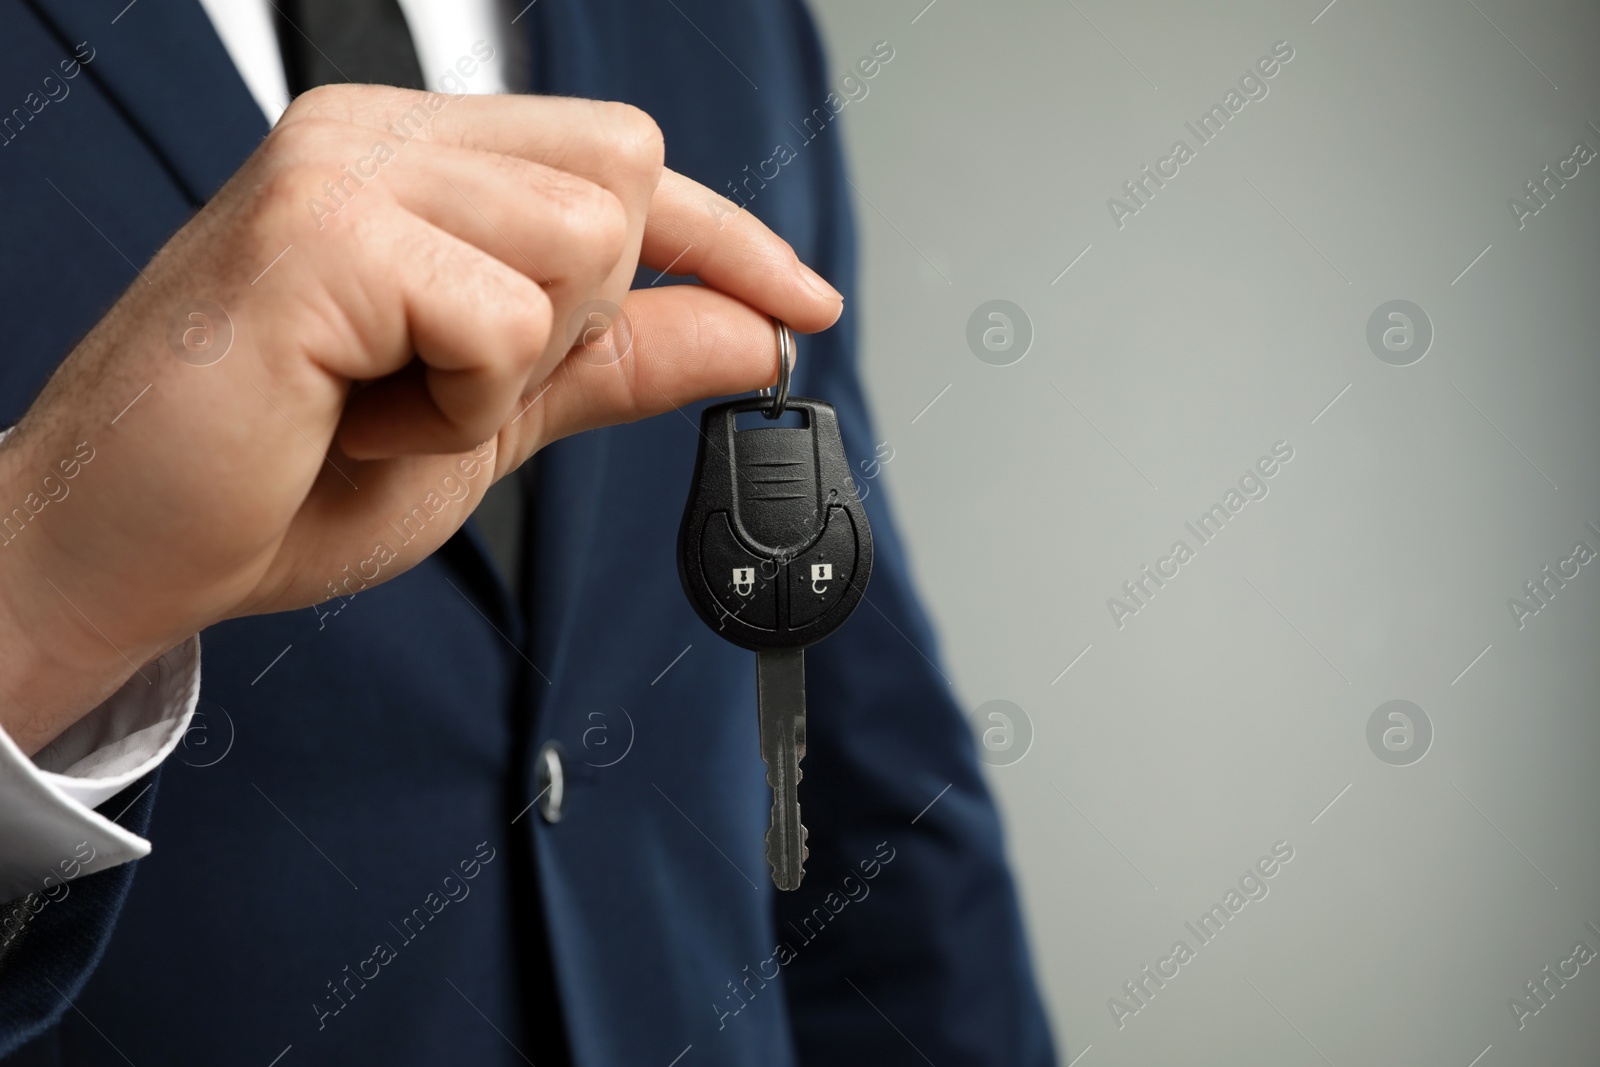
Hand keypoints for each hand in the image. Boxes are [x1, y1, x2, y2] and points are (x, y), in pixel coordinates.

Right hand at [0, 86, 841, 753]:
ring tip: (392, 399)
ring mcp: (343, 171)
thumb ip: (620, 360)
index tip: (804, 301)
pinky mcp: (320, 235)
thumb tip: (751, 329)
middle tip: (454, 376)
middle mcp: (378, 138)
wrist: (130, 548)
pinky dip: (458, 404)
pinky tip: (360, 416)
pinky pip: (502, 316)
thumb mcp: (492, 419)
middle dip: (582, 313)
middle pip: (623, 176)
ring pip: (585, 239)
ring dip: (513, 365)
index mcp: (413, 161)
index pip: (622, 163)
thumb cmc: (281, 479)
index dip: (728, 238)